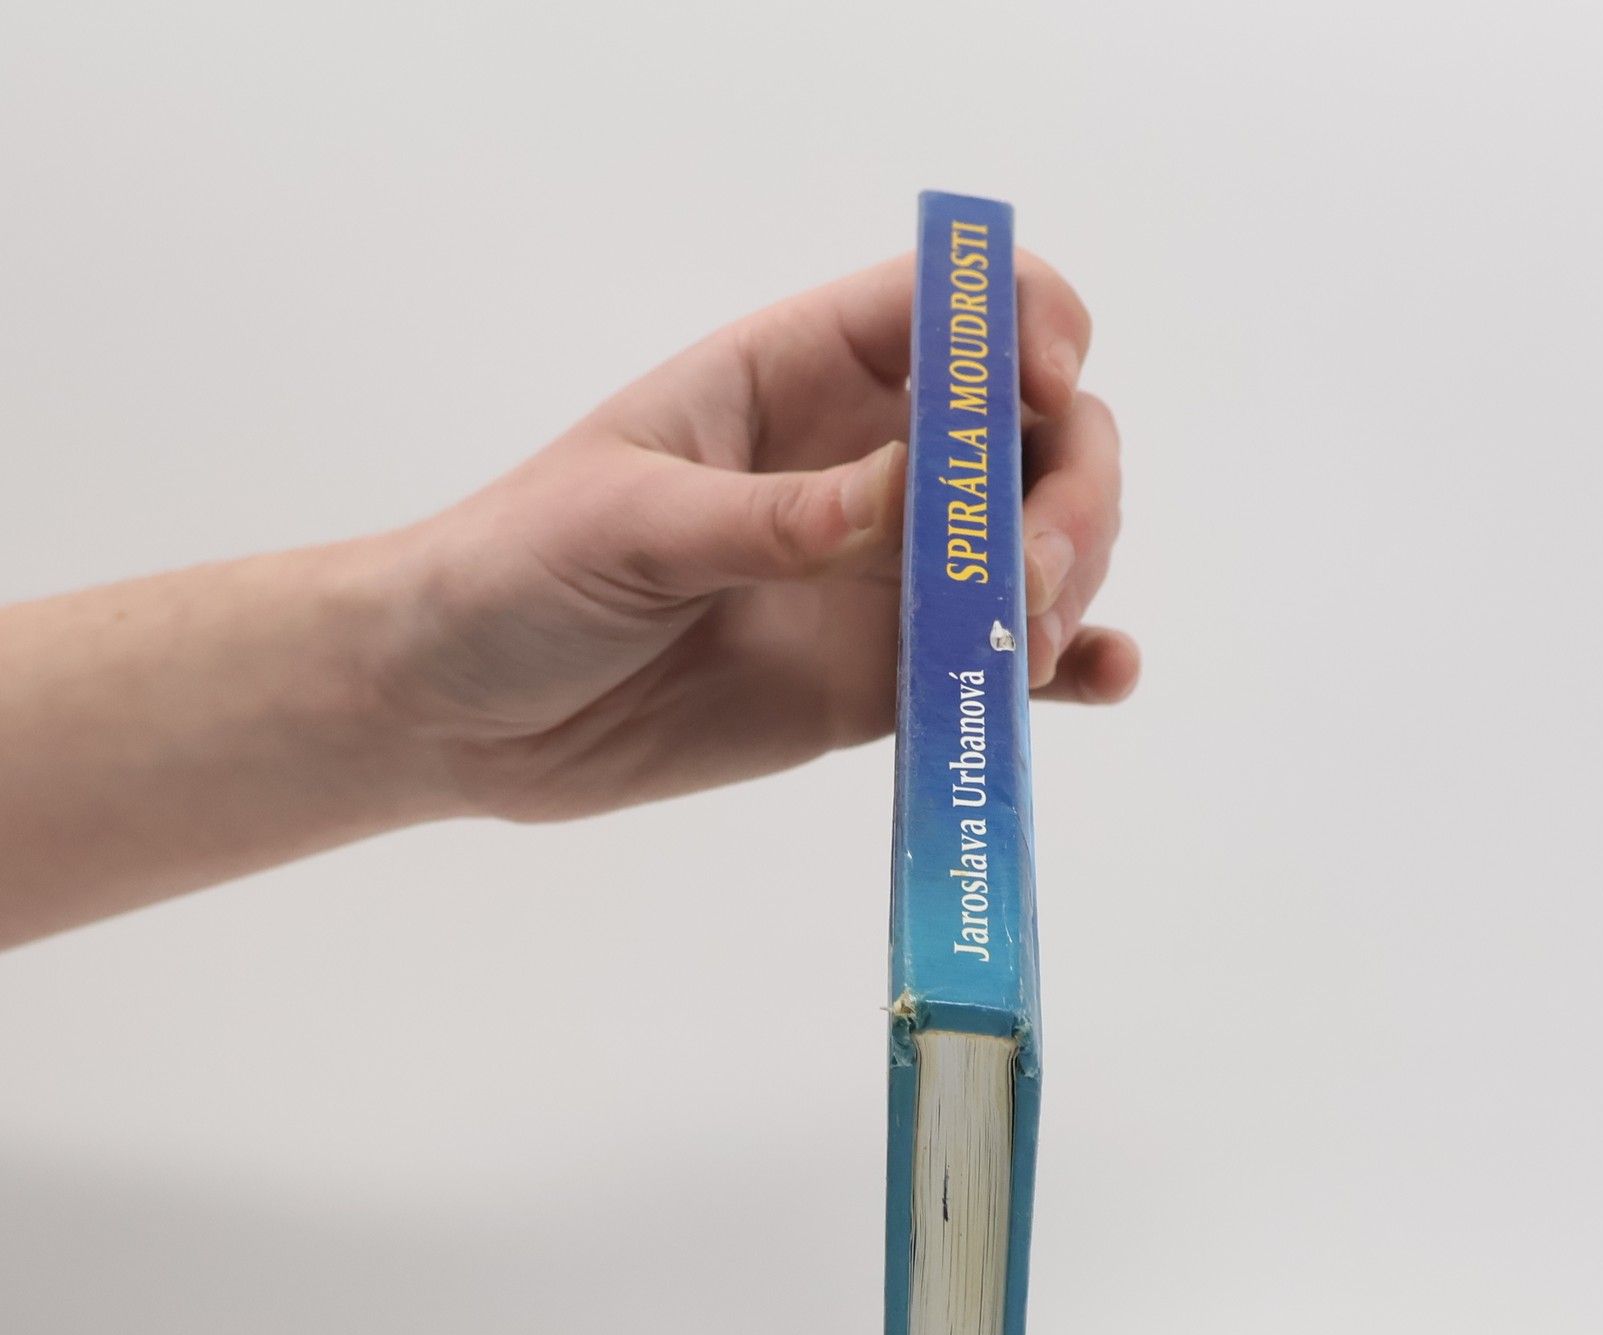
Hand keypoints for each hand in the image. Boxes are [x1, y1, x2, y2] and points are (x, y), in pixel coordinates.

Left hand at [379, 251, 1136, 820]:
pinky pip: (995, 665)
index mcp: (799, 379)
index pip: (949, 314)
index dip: (1027, 327)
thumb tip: (920, 498)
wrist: (462, 712)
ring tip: (1031, 647)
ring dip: (1072, 582)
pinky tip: (1100, 679)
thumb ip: (779, 517)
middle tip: (1034, 578)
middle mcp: (863, 467)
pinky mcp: (879, 679)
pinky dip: (1066, 668)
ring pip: (1033, 550)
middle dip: (1069, 491)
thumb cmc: (516, 574)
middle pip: (1031, 437)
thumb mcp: (633, 525)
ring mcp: (881, 578)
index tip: (1051, 386)